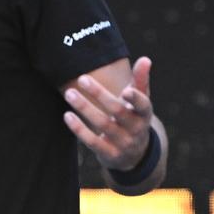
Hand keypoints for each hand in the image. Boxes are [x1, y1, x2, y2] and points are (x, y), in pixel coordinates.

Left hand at [63, 57, 154, 171]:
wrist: (134, 155)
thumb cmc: (134, 118)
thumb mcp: (140, 102)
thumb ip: (141, 81)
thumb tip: (145, 59)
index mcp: (144, 114)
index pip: (143, 106)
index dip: (136, 99)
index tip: (125, 90)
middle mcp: (136, 129)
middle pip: (117, 111)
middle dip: (99, 94)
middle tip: (81, 78)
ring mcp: (123, 143)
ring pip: (102, 125)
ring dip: (85, 108)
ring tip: (69, 93)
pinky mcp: (109, 154)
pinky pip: (92, 141)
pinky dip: (79, 129)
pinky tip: (67, 116)